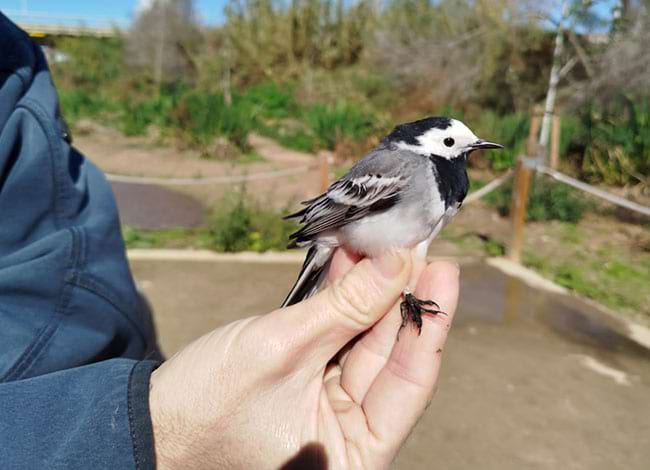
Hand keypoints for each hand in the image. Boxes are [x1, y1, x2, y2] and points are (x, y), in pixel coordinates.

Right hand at [149, 249, 459, 468]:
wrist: (148, 425)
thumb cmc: (206, 407)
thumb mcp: (283, 349)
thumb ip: (345, 307)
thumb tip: (397, 263)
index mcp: (354, 453)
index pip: (410, 380)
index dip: (428, 319)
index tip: (440, 267)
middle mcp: (348, 434)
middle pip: (388, 356)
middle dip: (398, 297)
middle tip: (411, 244)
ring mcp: (328, 408)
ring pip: (364, 341)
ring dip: (370, 292)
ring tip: (380, 244)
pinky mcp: (307, 382)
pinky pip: (336, 337)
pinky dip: (343, 301)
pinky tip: (352, 264)